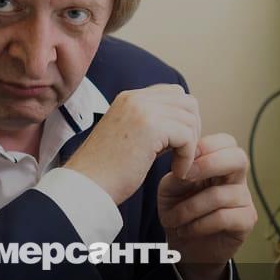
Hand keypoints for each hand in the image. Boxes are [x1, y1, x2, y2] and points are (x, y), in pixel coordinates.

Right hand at [64, 84, 200, 204]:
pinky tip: (177, 171)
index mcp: (130, 98)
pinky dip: (187, 156)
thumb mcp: (129, 137)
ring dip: (191, 145)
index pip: (173, 93)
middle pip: (187, 101)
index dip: (183, 118)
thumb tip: (183, 125)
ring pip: (190, 118)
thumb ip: (152, 124)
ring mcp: (142, 109)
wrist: (86, 186)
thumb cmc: (106, 171)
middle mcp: (136, 98)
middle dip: (193, 128)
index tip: (178, 144)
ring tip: (179, 165)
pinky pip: (187, 136)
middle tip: (184, 154)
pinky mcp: (150, 127)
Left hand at [157, 133, 256, 279]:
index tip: (182, 161)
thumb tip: (185, 165)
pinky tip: (186, 230)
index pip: (226, 142)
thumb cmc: (179, 212)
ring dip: (190, 208)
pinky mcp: (246, 221)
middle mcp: (236, 179)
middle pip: (238, 158)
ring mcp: (244, 199)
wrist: (185, 247)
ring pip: (221, 195)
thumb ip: (177, 172)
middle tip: (184, 178)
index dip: (205, 147)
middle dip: (209, 165)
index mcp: (220, 164)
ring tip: (173, 220)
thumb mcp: (170, 188)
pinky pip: (224, 217)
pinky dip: (199, 224)